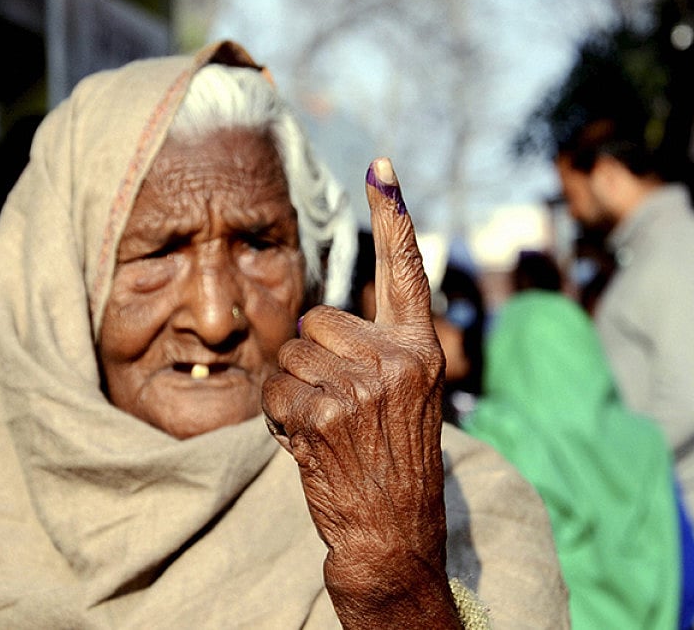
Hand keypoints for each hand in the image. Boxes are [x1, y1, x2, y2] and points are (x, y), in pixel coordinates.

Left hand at [262, 158, 457, 627]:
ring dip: (294, 391)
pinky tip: (310, 444)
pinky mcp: (324, 413)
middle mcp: (396, 359)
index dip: (393, 215)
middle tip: (340, 404)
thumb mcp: (406, 397)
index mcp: (420, 349)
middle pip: (318, 318)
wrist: (392, 530)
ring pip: (290, 354)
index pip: (405, 271)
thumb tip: (322, 320)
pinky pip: (274, 391)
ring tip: (328, 428)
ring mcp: (361, 386)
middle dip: (314, 357)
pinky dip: (279, 418)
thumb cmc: (392, 461)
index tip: (380, 164)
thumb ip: (378, 351)